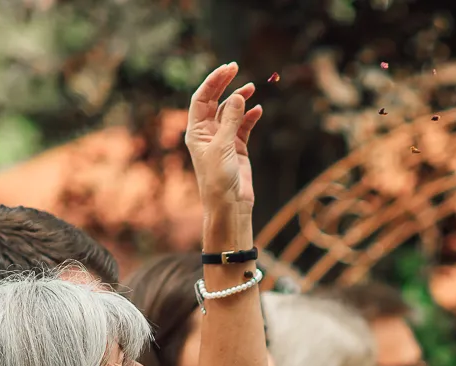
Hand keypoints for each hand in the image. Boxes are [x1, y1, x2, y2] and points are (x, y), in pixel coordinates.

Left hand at [185, 63, 261, 210]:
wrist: (229, 206)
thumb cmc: (219, 180)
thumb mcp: (223, 147)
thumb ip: (231, 121)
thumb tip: (237, 96)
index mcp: (196, 131)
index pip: (202, 99)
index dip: (213, 82)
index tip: (228, 69)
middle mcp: (208, 133)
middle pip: (215, 101)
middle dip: (225, 85)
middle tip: (236, 68)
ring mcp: (224, 140)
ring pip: (231, 113)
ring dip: (240, 100)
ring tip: (252, 88)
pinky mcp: (238, 148)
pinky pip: (244, 127)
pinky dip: (250, 117)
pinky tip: (258, 110)